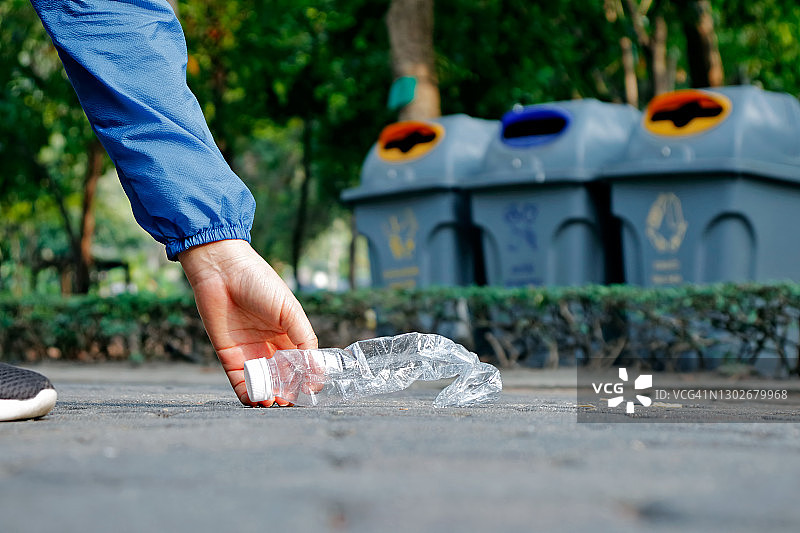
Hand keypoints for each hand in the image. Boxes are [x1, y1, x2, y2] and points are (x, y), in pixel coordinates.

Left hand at [178, 239, 317, 405]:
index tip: (310, 389)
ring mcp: (250, 352)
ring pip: (263, 382)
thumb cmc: (259, 283)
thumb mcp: (289, 310)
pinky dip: (248, 394)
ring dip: (270, 395)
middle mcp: (271, 346)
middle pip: (283, 376)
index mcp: (289, 333)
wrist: (222, 271)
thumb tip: (316, 367)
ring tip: (274, 400)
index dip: (307, 377)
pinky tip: (256, 399)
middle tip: (289, 398)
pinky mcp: (229, 357)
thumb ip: (303, 338)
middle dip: (288, 389)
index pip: (302, 362)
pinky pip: (240, 381)